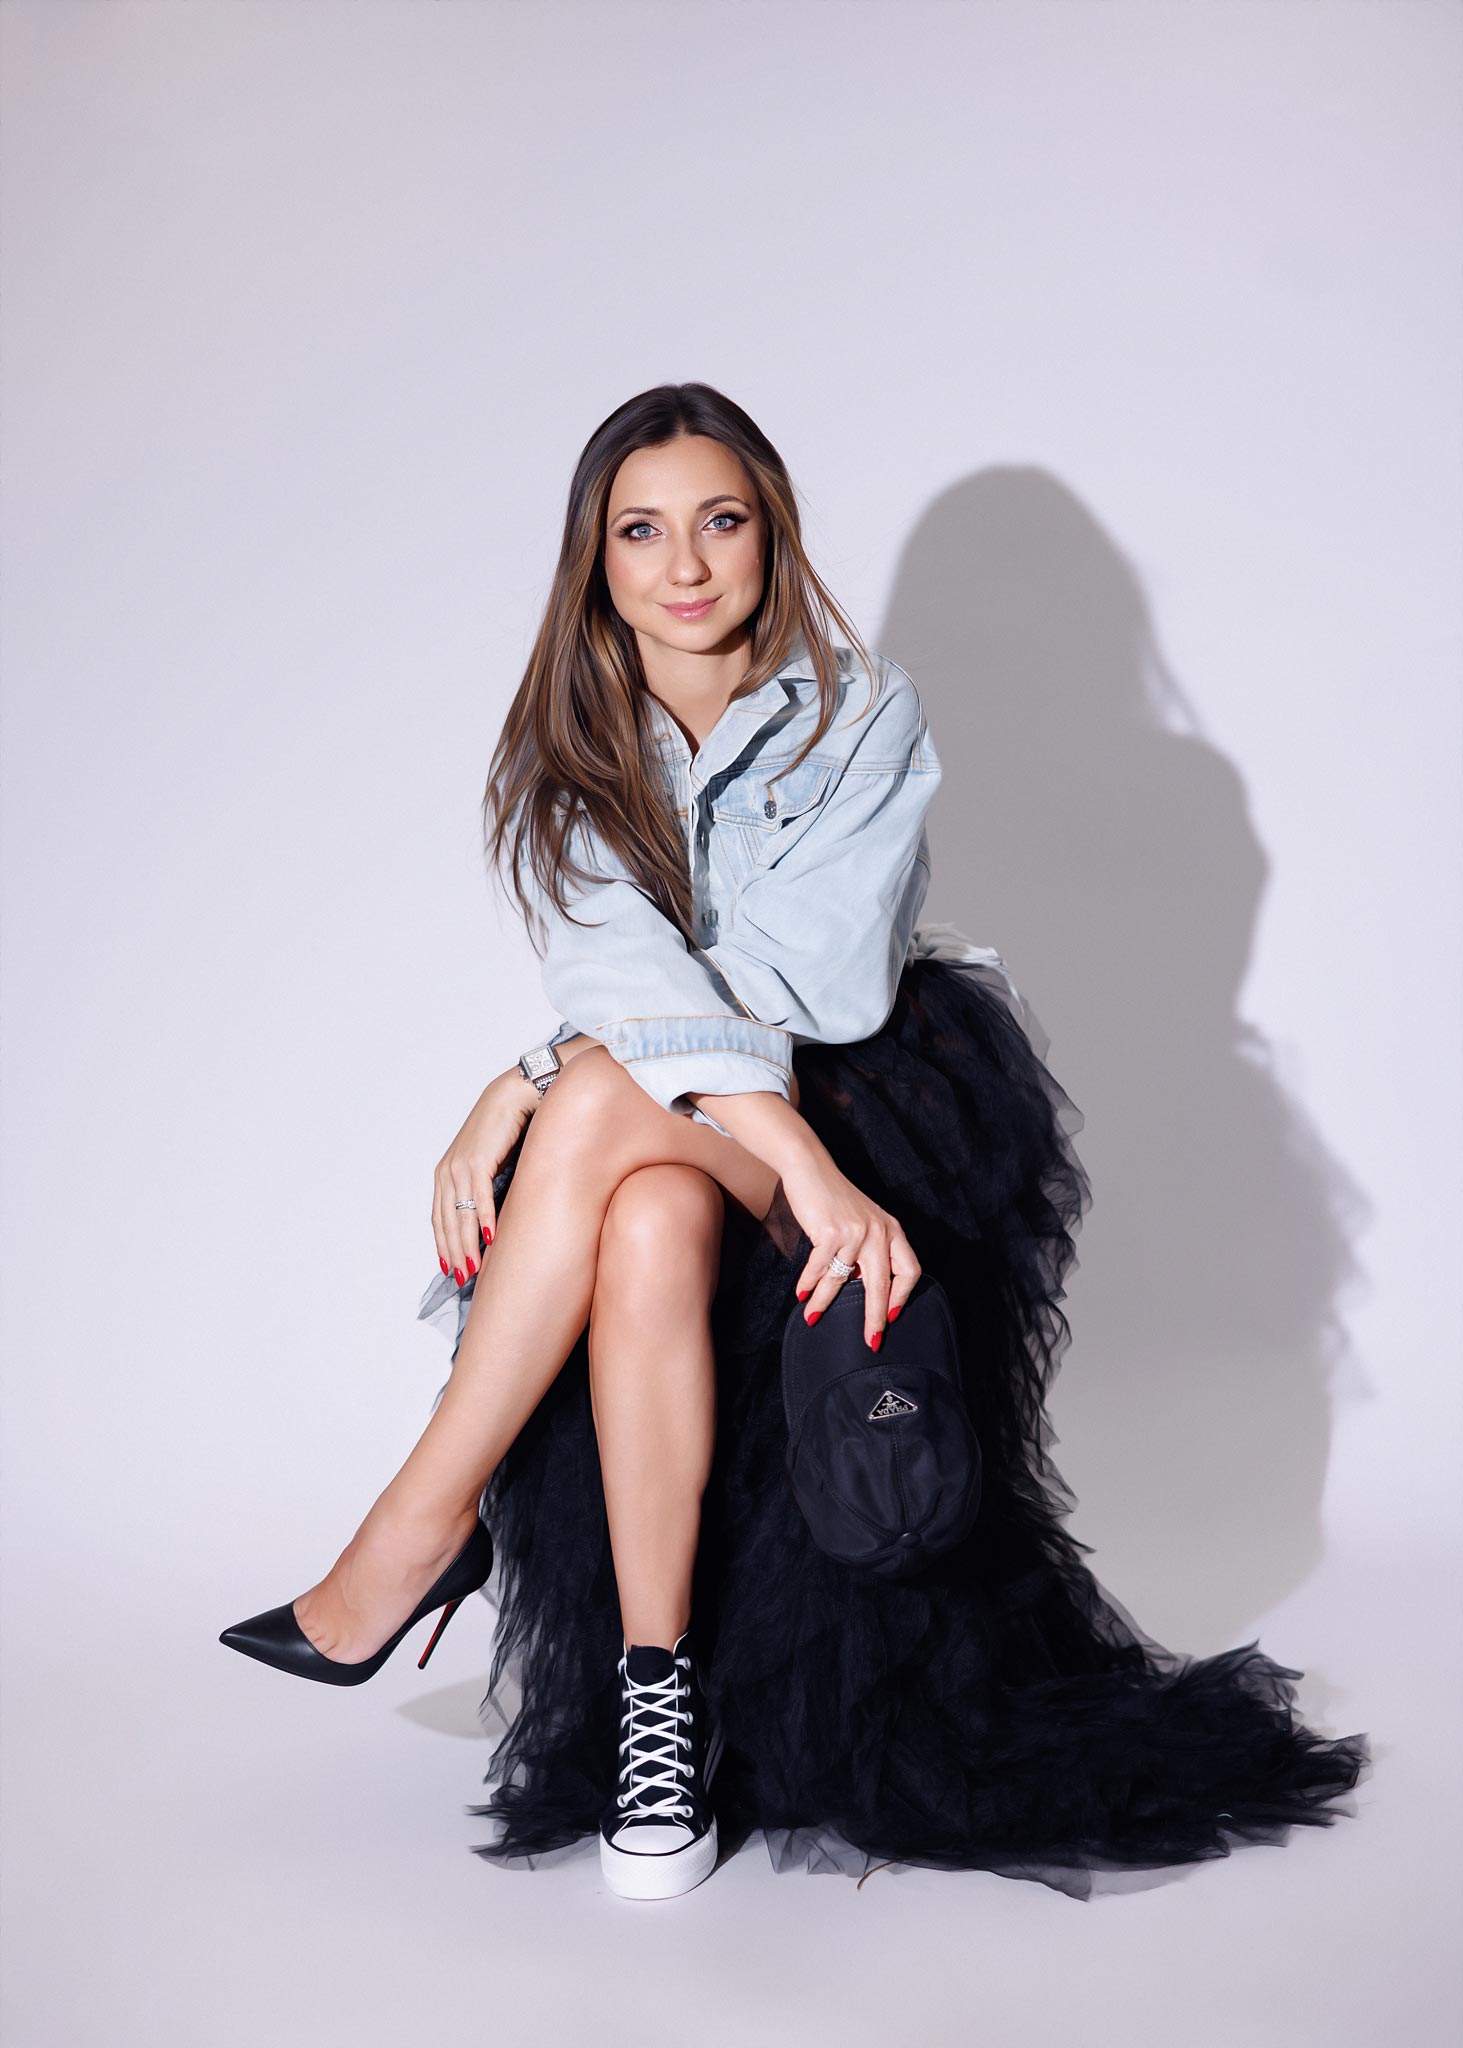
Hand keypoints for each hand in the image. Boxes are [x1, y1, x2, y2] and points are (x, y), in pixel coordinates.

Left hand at [432, 1068, 537, 1283]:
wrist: (514, 1096)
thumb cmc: (505, 1131)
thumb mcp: (488, 1165)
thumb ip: (482, 1190)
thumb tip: (490, 1222)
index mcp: (445, 1175)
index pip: (440, 1219)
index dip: (444, 1246)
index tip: (452, 1270)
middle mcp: (447, 1171)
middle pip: (447, 1222)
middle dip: (455, 1253)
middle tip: (463, 1278)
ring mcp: (460, 1165)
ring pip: (461, 1215)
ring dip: (467, 1244)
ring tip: (474, 1268)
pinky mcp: (478, 1160)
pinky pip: (480, 1196)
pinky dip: (484, 1218)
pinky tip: (490, 1237)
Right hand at [777, 1145, 920, 1348]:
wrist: (811, 1169)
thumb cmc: (835, 1198)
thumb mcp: (864, 1221)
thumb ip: (869, 1250)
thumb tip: (861, 1285)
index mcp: (892, 1230)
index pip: (908, 1270)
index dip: (902, 1296)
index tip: (893, 1315)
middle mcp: (879, 1232)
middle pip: (882, 1285)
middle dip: (875, 1317)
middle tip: (870, 1340)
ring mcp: (855, 1232)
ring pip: (842, 1280)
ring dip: (824, 1302)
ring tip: (813, 1317)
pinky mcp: (830, 1232)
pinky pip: (820, 1268)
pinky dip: (808, 1284)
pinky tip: (802, 1294)